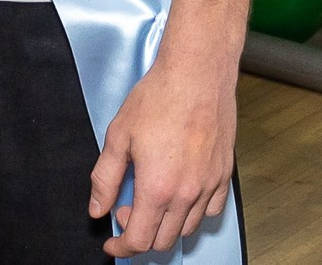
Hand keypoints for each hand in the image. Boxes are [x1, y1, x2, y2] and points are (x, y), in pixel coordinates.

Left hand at [91, 23, 239, 256]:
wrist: (197, 73)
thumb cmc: (159, 97)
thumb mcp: (118, 135)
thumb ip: (105, 178)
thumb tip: (97, 208)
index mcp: (157, 187)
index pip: (139, 240)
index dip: (121, 248)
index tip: (112, 244)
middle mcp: (187, 193)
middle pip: (163, 240)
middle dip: (141, 235)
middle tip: (127, 211)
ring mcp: (209, 185)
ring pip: (187, 228)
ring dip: (166, 225)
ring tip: (152, 200)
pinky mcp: (223, 174)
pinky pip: (211, 211)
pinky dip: (193, 213)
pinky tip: (181, 195)